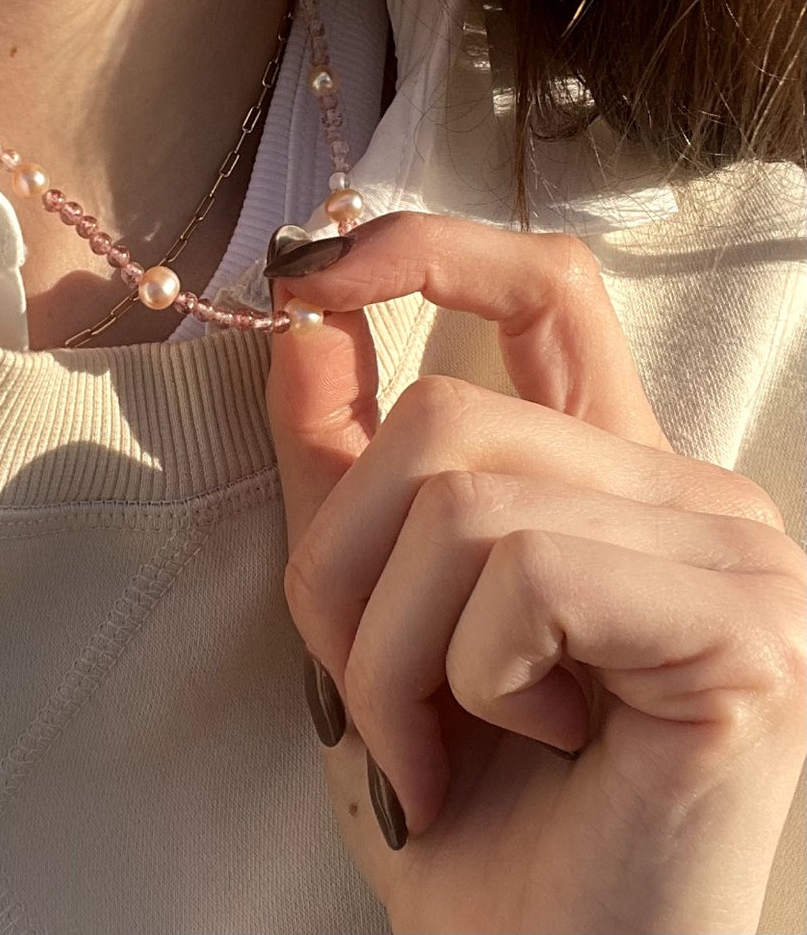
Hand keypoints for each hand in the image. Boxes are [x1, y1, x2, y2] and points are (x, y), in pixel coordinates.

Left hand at [264, 211, 805, 933]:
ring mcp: (736, 556)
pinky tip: (518, 750)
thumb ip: (340, 455)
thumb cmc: (461, 799)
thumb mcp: (369, 603)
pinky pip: (520, 578)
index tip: (312, 276)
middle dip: (346, 561)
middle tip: (374, 685)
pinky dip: (459, 681)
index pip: (546, 285)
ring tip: (435, 737)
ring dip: (392, 644)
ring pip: (462, 496)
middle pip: (444, 415)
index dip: (426, 251)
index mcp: (612, 475)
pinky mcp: (746, 631)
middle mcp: (694, 495)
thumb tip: (303, 308)